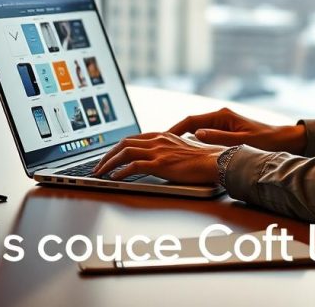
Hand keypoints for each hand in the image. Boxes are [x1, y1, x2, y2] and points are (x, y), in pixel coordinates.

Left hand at [91, 132, 225, 183]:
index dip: (117, 147)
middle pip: (124, 143)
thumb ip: (170, 150)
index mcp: (163, 135)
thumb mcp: (184, 149)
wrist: (216, 161)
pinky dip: (120, 172)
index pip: (133, 138)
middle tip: (98, 166)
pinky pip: (133, 166)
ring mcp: (158, 151)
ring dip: (108, 163)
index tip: (109, 156)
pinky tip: (114, 178)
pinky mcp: (160, 164)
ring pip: (124, 153)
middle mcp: (158, 140)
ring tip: (100, 173)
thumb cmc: (204, 158)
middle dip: (107, 155)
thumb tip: (162, 158)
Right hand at [168, 107, 306, 153]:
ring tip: (168, 149)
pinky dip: (193, 141)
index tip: (161, 138)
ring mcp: (222, 123)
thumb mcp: (241, 141)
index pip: (191, 120)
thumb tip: (196, 135)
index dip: (174, 129)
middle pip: (190, 124)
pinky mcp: (225, 130)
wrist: (283, 139)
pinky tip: (187, 151)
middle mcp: (220, 117)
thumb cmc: (265, 140)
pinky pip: (203, 134)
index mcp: (222, 116)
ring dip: (182, 138)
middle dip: (174, 134)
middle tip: (158, 145)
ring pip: (195, 129)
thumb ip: (218, 138)